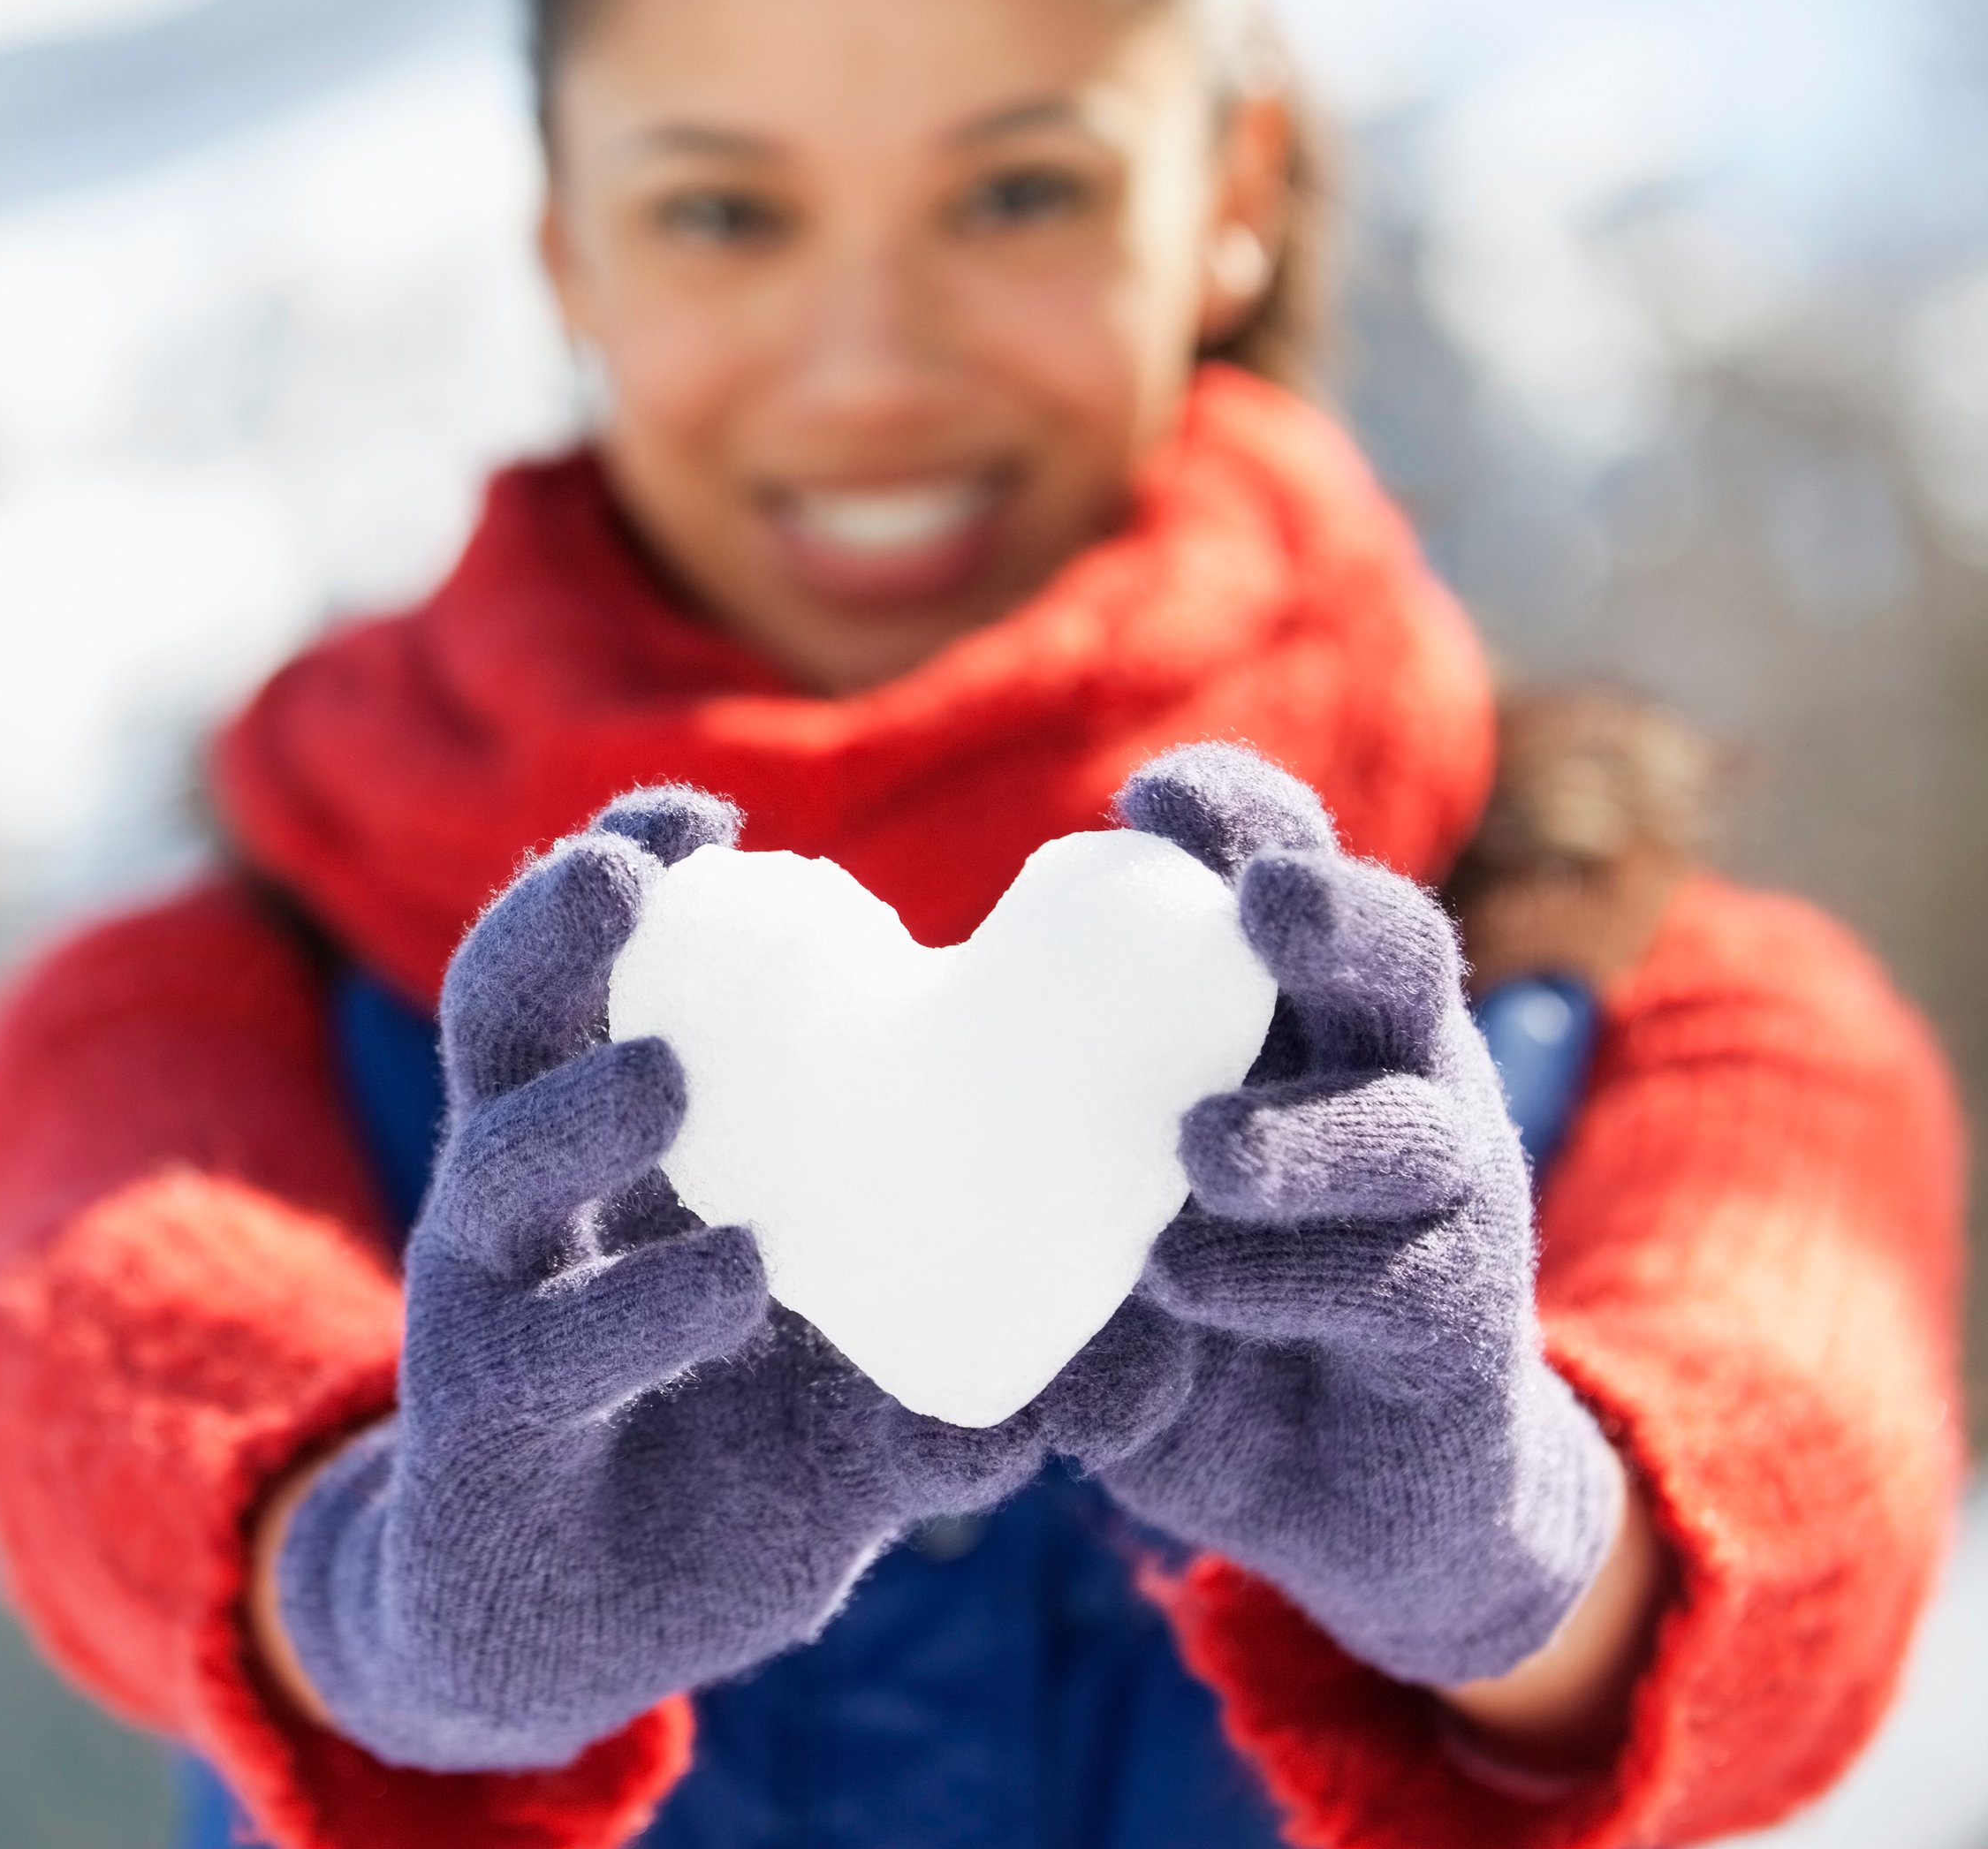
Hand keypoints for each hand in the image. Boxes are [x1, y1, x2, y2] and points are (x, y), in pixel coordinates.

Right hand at [266, 788, 1041, 1770]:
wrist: (558, 1636)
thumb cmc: (707, 1461)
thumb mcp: (842, 1388)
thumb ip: (969, 1353)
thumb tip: (1151, 1345)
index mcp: (589, 1147)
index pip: (574, 974)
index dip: (617, 878)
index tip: (702, 815)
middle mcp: (513, 1204)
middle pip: (493, 1026)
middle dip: (548, 934)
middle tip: (631, 877)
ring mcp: (480, 1314)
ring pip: (498, 1175)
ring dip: (579, 1117)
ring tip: (672, 1079)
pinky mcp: (484, 1433)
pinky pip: (547, 1351)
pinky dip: (642, 1309)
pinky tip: (732, 1279)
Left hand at [1044, 744, 1626, 1687]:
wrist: (1347, 1488)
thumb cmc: (1197, 1294)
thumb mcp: (1099, 1193)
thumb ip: (1024, 1136)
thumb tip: (828, 1101)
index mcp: (1298, 1012)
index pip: (1288, 871)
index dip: (1241, 817)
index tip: (1150, 797)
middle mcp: (1393, 1075)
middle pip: (1399, 956)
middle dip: (1336, 914)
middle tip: (1262, 901)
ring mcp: (1447, 1196)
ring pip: (1414, 1126)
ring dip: (1305, 1133)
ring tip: (1199, 1150)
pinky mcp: (1458, 1323)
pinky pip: (1397, 1280)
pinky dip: (1290, 1275)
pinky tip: (1193, 1281)